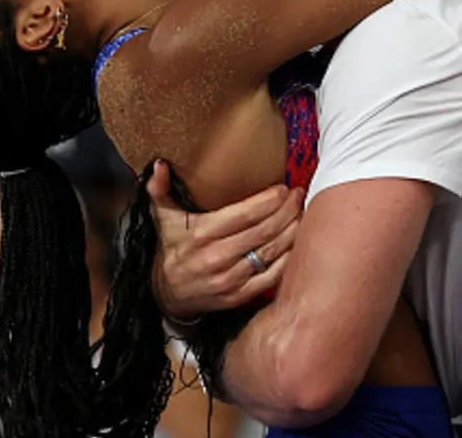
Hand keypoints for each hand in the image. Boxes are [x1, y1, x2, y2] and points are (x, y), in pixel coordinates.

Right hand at [146, 161, 300, 321]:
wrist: (167, 294)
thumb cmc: (172, 249)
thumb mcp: (163, 218)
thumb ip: (160, 189)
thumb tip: (159, 164)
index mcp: (201, 234)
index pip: (244, 214)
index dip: (269, 201)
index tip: (284, 188)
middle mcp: (216, 257)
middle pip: (263, 231)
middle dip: (287, 211)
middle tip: (299, 196)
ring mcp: (230, 279)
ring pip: (271, 252)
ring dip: (292, 232)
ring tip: (302, 214)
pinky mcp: (239, 296)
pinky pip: (272, 277)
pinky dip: (288, 259)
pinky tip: (297, 243)